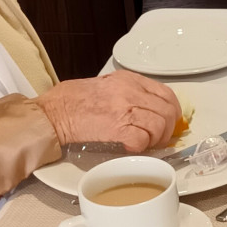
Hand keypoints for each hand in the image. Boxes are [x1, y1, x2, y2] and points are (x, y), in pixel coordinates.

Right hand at [35, 71, 181, 153]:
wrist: (54, 112)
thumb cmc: (74, 100)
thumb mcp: (107, 85)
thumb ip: (129, 93)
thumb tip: (150, 111)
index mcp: (128, 79)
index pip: (166, 93)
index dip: (172, 111)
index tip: (170, 121)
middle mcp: (130, 91)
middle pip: (167, 111)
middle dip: (167, 129)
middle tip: (158, 139)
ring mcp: (124, 109)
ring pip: (159, 126)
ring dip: (155, 140)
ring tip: (144, 144)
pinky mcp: (117, 128)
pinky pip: (143, 140)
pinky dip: (140, 147)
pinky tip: (130, 147)